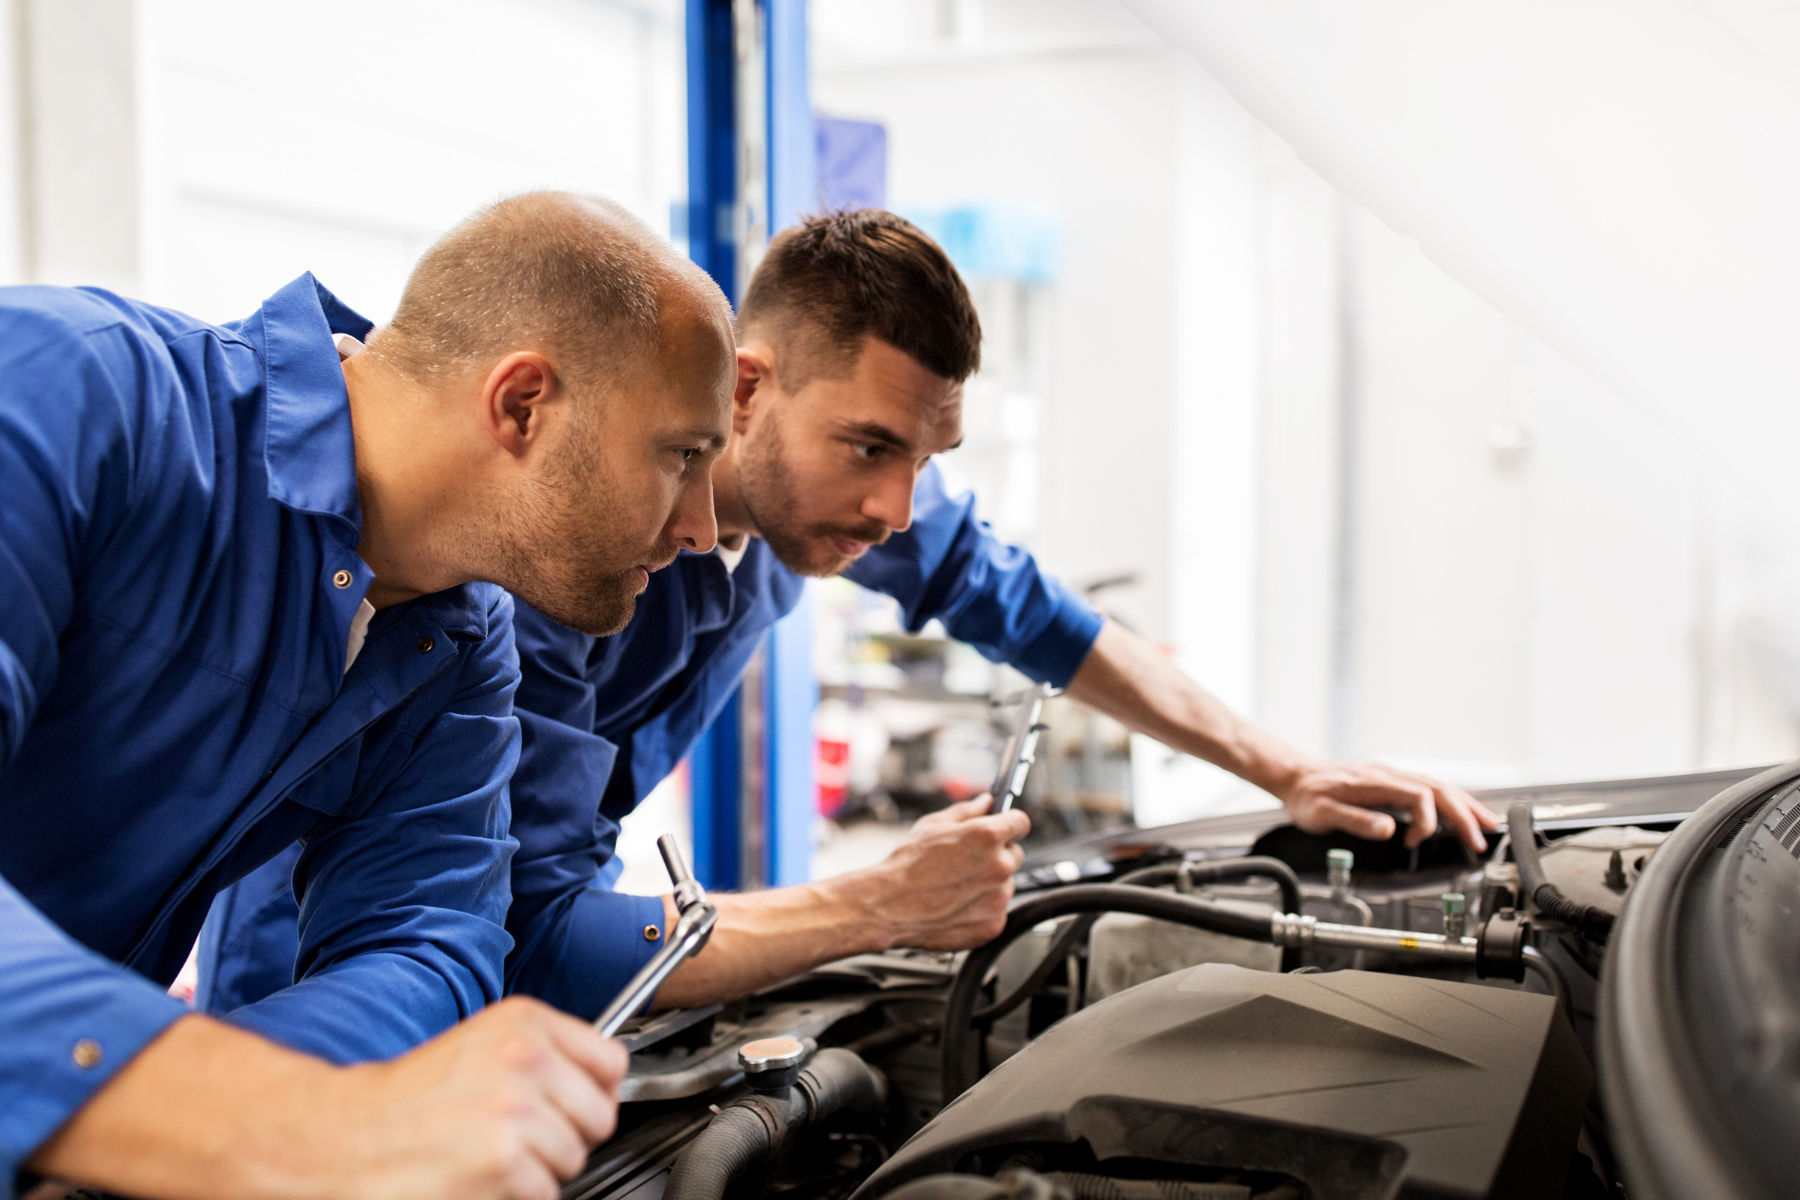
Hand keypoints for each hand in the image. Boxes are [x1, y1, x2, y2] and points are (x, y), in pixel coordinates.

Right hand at [322, 996, 627, 1199]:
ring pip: (574, 1157)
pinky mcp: (506, 1161)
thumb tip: (599, 1084)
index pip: (611, 1061)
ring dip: (541, 1168)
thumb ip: (542, 1054)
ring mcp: (518, 1110)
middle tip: (524, 1138)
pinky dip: (518, 1194)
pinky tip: (481, 1176)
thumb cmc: (410, 1097)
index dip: (594, 1091)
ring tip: (493, 1155)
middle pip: (600, 1116)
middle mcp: (528, 1059)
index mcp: (526, 1023)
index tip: (574, 1104)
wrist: (350, 1137)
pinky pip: (546, 1191)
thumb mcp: (482, 1045)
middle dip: (570, 1135)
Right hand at [867, 793, 1030, 950]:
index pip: (1020, 823)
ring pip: (1005, 884)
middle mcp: (999, 866)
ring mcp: (998, 898)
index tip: (1005, 829)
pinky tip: (958, 905)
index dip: (1010, 824)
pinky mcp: (993, 924)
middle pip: (1015, 854)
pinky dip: (983, 909)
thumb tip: (985, 802)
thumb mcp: (933, 825)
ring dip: (990, 883)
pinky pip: (997, 911)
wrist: (888, 906)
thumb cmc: (906, 866)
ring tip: (957, 886)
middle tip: (967, 862)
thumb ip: (967, 810)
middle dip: (997, 855)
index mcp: (988, 836)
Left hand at [1276, 760, 1498, 852]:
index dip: (1426, 822)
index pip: (1419, 796)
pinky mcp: (1391, 781)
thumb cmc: (1306, 797)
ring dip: (1464, 806)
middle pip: (1439, 789)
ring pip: (1439, 786)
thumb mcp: (1322, 814)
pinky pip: (1429, 787)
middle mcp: (1388, 774)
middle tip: (1480, 840)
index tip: (1414, 843)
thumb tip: (1389, 830)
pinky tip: (1460, 811)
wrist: (1294, 777)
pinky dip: (1450, 800)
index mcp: (1375, 782)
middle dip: (1464, 815)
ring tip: (1486, 824)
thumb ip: (1355, 821)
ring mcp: (1392, 776)